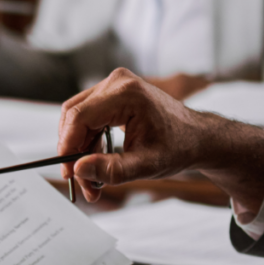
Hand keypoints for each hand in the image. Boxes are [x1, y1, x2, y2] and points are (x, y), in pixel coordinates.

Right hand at [58, 68, 263, 219]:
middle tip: (79, 181)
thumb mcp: (147, 165)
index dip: (67, 147)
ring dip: (80, 150)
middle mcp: (116, 82)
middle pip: (74, 116)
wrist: (197, 137)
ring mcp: (113, 86)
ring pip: (78, 119)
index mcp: (126, 94)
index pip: (79, 117)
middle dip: (72, 151)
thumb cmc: (178, 147)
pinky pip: (88, 118)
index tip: (67, 173)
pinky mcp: (112, 95)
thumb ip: (112, 169)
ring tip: (92, 181)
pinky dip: (88, 143)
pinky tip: (97, 165)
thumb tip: (79, 169)